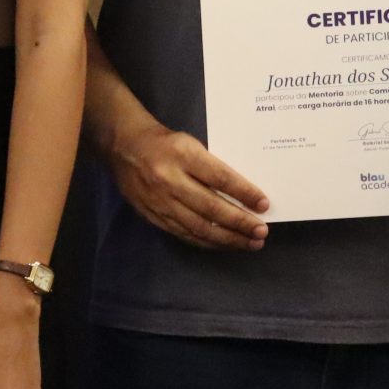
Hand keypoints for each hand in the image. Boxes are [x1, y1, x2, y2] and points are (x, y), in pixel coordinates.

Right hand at [105, 119, 268, 250]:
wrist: (124, 147)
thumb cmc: (165, 143)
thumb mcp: (190, 145)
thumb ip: (212, 167)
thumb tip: (243, 195)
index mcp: (183, 155)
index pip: (220, 178)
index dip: (244, 193)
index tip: (264, 204)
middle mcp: (170, 180)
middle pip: (212, 207)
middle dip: (240, 222)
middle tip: (262, 231)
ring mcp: (160, 202)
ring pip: (199, 227)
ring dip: (228, 238)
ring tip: (250, 243)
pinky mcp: (153, 217)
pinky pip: (185, 234)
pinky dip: (208, 242)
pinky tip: (225, 244)